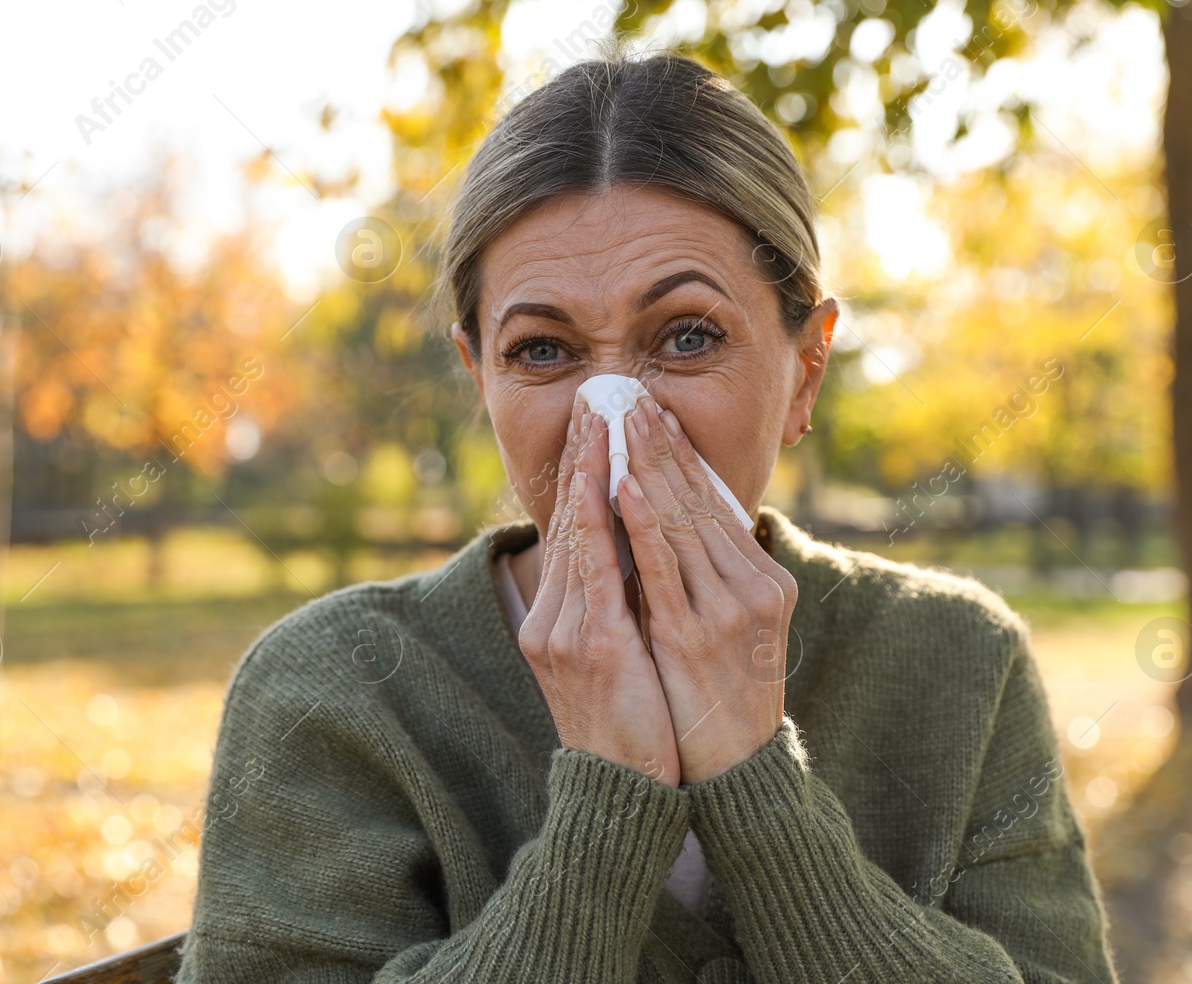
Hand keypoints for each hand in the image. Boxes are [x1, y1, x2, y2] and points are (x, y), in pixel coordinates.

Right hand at [516, 400, 682, 787]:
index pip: (572, 530)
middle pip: (570, 519)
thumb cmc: (630, 726)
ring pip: (583, 533)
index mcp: (559, 619)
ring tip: (607, 418)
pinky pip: (601, 569)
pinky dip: (606, 521)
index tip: (597, 424)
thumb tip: (636, 553)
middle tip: (601, 398)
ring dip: (595, 469)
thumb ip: (614, 606)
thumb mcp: (614, 657)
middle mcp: (555, 618)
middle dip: (586, 455)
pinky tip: (615, 483)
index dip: (583, 472)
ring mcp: (570, 630)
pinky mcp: (595, 644)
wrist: (621, 792)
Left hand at [617, 394, 798, 783]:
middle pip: (698, 501)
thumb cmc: (727, 698)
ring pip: (678, 522)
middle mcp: (752, 588)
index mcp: (766, 581)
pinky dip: (641, 522)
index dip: (682, 455)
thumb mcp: (736, 629)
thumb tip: (683, 525)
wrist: (733, 772)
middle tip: (631, 396)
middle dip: (661, 445)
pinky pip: (660, 567)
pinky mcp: (692, 634)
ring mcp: (724, 610)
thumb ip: (718, 578)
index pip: (716, 503)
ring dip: (646, 466)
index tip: (654, 412)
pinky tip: (622, 484)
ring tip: (622, 421)